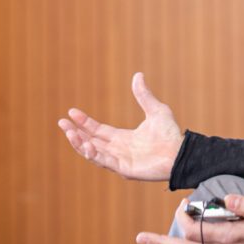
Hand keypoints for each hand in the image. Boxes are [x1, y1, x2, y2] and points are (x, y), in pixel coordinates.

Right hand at [58, 73, 183, 181]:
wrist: (181, 152)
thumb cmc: (171, 135)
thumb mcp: (156, 110)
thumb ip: (144, 95)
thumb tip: (137, 75)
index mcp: (123, 138)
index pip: (98, 130)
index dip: (84, 122)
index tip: (71, 112)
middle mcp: (118, 150)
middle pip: (90, 141)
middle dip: (75, 133)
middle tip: (61, 123)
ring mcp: (120, 160)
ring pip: (93, 152)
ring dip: (80, 143)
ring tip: (69, 132)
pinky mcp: (125, 169)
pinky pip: (105, 162)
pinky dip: (94, 154)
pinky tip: (86, 144)